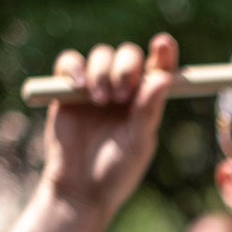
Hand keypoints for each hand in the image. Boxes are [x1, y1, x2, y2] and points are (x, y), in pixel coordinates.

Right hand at [41, 34, 178, 221]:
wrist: (79, 188)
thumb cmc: (116, 170)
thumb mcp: (137, 144)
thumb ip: (148, 111)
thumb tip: (165, 79)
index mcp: (146, 100)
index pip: (158, 68)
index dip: (163, 53)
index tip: (163, 44)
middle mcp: (123, 89)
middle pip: (128, 55)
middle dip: (127, 66)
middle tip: (123, 92)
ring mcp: (95, 86)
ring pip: (101, 55)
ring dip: (102, 71)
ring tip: (101, 100)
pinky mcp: (66, 89)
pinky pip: (70, 63)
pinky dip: (74, 68)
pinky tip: (79, 85)